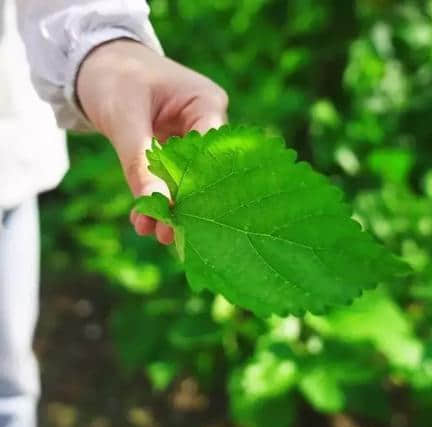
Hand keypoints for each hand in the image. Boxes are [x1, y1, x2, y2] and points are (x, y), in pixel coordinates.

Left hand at [76, 39, 227, 244]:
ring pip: (188, 180)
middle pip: (206, 172)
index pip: (213, 155)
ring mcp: (193, 138)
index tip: (181, 218)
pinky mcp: (177, 151)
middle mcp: (207, 123)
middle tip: (166, 235)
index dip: (200, 188)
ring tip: (151, 232)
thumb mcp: (123, 118)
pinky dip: (158, 198)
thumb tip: (155, 207)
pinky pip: (172, 179)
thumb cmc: (113, 77)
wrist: (95, 63)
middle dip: (185, 205)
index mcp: (207, 104)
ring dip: (170, 207)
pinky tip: (143, 220)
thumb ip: (140, 163)